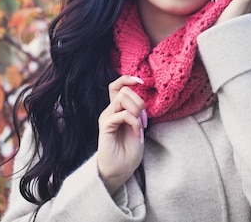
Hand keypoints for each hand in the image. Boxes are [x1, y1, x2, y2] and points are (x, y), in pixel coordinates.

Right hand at [97, 75, 146, 193]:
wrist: (120, 170)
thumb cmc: (129, 151)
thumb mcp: (138, 127)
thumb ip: (137, 113)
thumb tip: (142, 102)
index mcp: (117, 110)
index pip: (117, 86)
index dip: (127, 79)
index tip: (141, 81)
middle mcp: (110, 111)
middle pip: (123, 90)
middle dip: (139, 101)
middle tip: (145, 119)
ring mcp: (107, 118)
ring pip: (122, 98)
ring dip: (136, 109)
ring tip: (141, 124)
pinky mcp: (106, 126)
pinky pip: (122, 114)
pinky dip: (134, 122)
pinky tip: (138, 133)